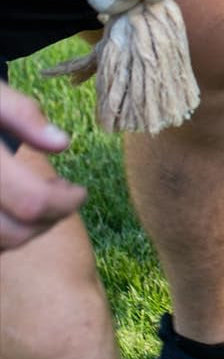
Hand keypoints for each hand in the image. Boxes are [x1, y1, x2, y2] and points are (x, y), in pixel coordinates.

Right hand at [0, 83, 86, 250]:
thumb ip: (22, 113)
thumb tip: (62, 144)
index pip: (32, 201)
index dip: (65, 202)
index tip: (79, 191)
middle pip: (16, 233)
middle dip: (50, 218)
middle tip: (62, 195)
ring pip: (0, 245)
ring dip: (28, 229)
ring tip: (40, 197)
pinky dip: (3, 234)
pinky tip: (12, 208)